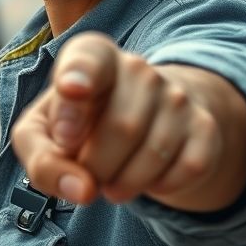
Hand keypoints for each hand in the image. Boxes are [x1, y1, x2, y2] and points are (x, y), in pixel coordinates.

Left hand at [10, 32, 225, 207]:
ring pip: (154, 154)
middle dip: (95, 166)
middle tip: (86, 170)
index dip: (78, 79)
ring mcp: (176, 95)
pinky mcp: (204, 126)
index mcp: (91, 56)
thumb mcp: (41, 135)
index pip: (89, 60)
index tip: (69, 97)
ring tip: (110, 177)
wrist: (136, 120)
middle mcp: (136, 67)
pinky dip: (159, 187)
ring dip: (123, 183)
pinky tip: (145, 176)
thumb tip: (80, 189)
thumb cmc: (76, 124)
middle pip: (119, 128)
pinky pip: (186, 169)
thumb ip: (41, 159)